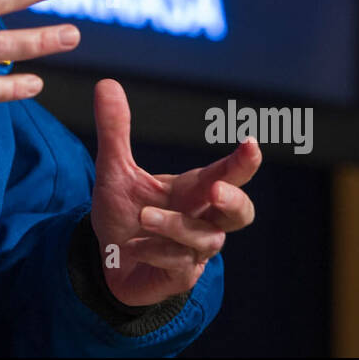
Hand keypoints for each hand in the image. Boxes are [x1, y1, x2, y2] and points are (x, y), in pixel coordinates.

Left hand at [90, 78, 260, 306]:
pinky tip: (133, 246)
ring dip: (174, 226)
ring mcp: (195, 251)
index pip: (227, 174)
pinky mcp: (182, 276)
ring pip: (205, 239)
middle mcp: (202, 218)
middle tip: (215, 189)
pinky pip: (178, 264)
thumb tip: (107, 83)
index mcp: (192, 190)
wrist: (107, 262)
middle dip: (233, 200)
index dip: (243, 161)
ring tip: (142, 217)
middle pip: (241, 212)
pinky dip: (155, 251)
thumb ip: (115, 131)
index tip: (251, 143)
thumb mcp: (114, 170)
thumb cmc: (123, 214)